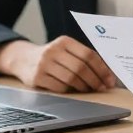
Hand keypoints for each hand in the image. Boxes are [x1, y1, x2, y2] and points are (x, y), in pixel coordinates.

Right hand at [0, 37, 116, 92]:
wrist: (23, 59)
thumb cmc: (52, 56)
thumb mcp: (65, 50)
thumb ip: (82, 57)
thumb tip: (106, 73)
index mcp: (64, 41)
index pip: (88, 55)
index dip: (102, 69)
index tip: (110, 79)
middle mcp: (53, 50)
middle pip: (81, 68)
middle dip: (95, 80)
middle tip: (102, 88)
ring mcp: (43, 64)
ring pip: (71, 79)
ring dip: (84, 87)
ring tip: (89, 90)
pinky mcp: (37, 77)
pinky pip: (60, 87)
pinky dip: (70, 91)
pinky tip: (74, 90)